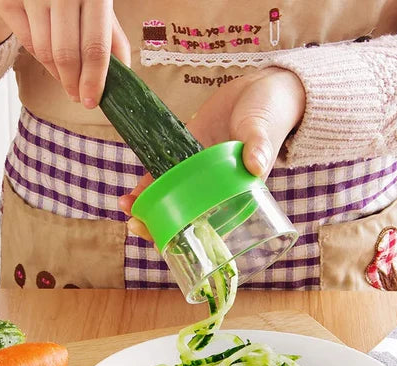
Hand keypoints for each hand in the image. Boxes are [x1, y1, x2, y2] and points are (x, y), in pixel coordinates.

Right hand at [0, 0, 130, 107]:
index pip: (95, 48)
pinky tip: (51, 58)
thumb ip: (112, 38)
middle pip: (66, 55)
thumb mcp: (99, 5)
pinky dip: (41, 58)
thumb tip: (121, 79)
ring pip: (45, 53)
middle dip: (73, 84)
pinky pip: (27, 43)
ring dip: (58, 74)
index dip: (93, 81)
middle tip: (78, 96)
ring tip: (66, 78)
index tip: (91, 101)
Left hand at [119, 67, 305, 240]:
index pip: (211, 230)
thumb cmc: (270, 115)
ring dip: (146, 210)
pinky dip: (147, 186)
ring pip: (169, 202)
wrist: (259, 88)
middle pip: (184, 221)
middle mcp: (214, 192)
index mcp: (236, 197)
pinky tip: (130, 194)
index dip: (188, 243)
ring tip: (126, 207)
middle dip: (158, 229)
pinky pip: (163, 176)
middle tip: (137, 226)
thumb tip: (256, 165)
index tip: (168, 247)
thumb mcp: (264, 131)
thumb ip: (259, 147)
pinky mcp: (184, 157)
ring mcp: (196, 176)